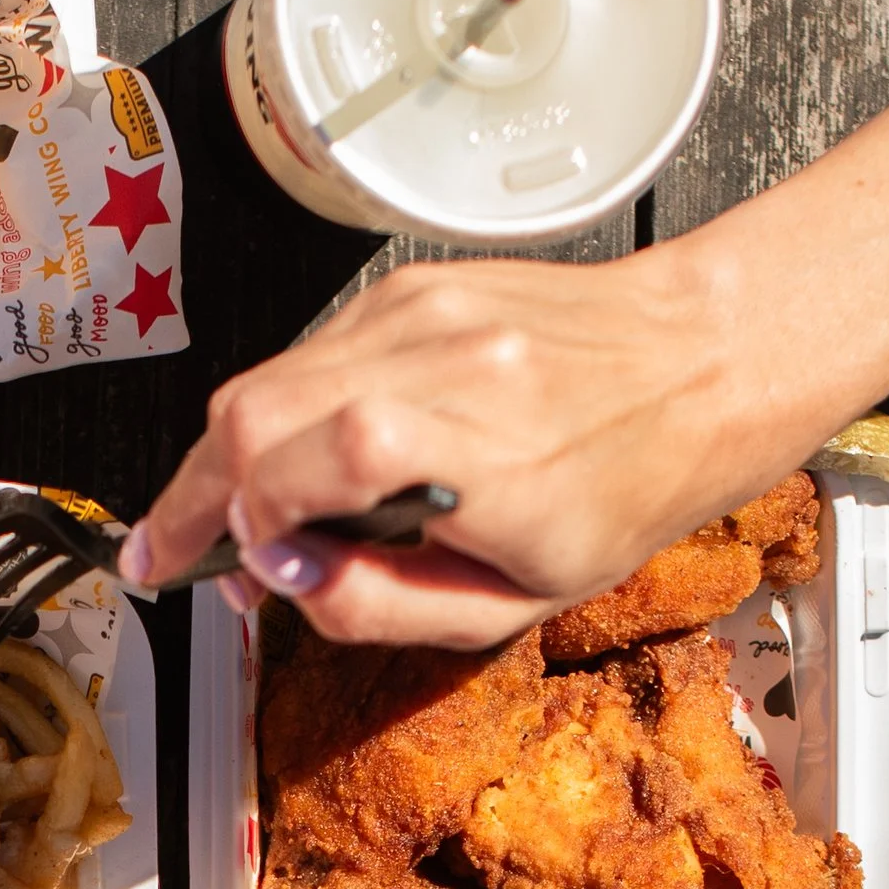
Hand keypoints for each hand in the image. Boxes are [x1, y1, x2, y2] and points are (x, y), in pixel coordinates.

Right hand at [126, 234, 805, 647]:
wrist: (698, 364)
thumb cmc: (624, 487)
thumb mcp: (514, 599)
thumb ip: (382, 602)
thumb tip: (285, 582)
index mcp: (475, 452)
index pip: (300, 463)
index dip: (237, 522)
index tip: (222, 570)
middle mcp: (440, 362)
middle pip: (249, 412)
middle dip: (197, 493)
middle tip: (189, 549)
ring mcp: (421, 312)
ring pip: (263, 378)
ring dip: (230, 454)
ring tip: (242, 512)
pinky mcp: (413, 286)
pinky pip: (310, 353)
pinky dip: (286, 410)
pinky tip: (310, 450)